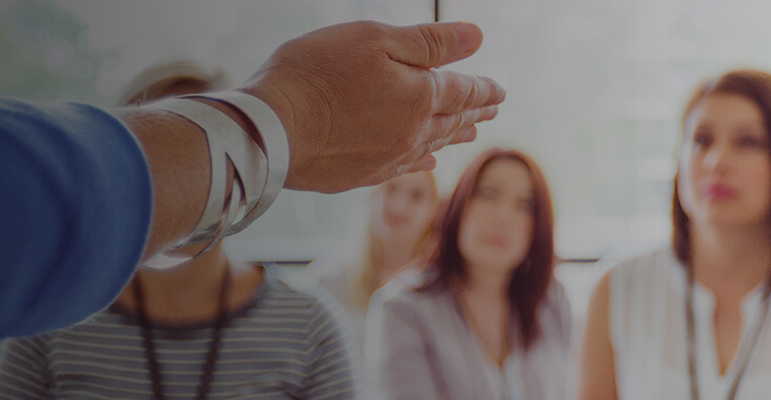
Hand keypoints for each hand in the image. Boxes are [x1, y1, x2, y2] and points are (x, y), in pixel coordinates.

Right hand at [243, 21, 505, 192]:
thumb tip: (477, 38)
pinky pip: (404, 167)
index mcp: (420, 97)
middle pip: (452, 120)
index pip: (464, 91)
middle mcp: (411, 133)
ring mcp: (386, 158)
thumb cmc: (316, 74)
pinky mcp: (360, 175)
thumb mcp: (376, 40)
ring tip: (470, 132)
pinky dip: (422, 160)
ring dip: (453, 136)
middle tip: (492, 109)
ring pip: (431, 144)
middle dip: (475, 111)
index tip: (500, 91)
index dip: (485, 89)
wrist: (270, 129)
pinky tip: (426, 161)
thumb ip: (429, 42)